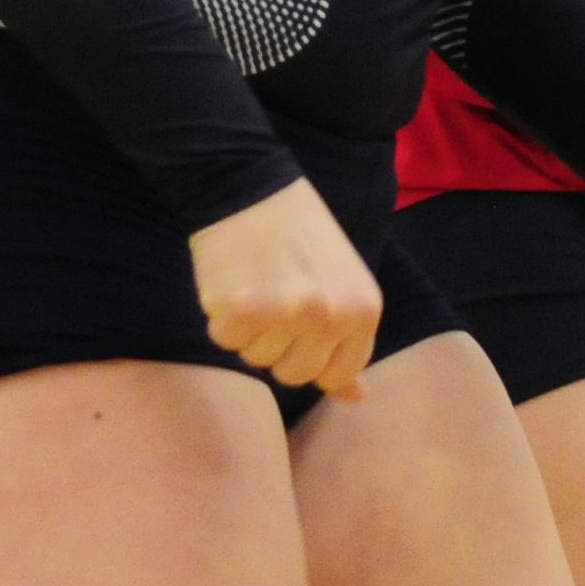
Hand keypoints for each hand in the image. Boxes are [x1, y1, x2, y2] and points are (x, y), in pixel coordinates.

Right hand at [189, 181, 382, 399]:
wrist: (249, 186)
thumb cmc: (298, 234)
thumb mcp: (343, 282)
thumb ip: (349, 339)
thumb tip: (356, 399)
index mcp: (363, 310)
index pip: (336, 374)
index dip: (311, 355)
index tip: (300, 323)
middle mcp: (328, 317)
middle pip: (294, 374)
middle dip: (278, 347)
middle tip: (273, 298)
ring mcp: (284, 315)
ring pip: (256, 359)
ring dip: (249, 330)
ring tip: (255, 282)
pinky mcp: (241, 310)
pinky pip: (225, 339)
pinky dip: (221, 316)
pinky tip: (232, 280)